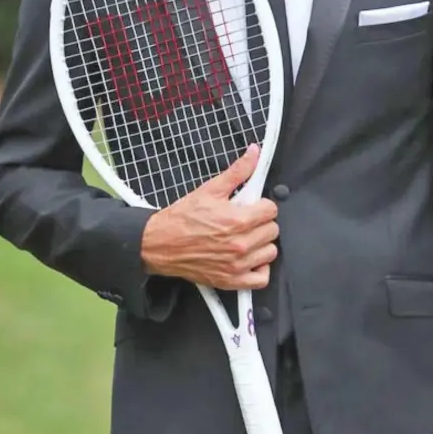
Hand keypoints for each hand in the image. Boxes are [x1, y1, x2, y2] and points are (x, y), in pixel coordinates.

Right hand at [140, 143, 278, 289]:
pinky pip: (261, 278)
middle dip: (261, 222)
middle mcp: (240, 244)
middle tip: (246, 221)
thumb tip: (253, 153)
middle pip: (272, 231)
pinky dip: (259, 269)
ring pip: (270, 252)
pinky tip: (249, 259)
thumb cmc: (182, 218)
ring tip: (246, 238)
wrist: (160, 244)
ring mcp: (237, 265)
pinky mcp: (231, 280)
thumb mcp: (210, 189)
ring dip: (261, 244)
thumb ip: (237, 171)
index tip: (253, 206)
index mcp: (237, 220)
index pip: (271, 210)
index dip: (262, 205)